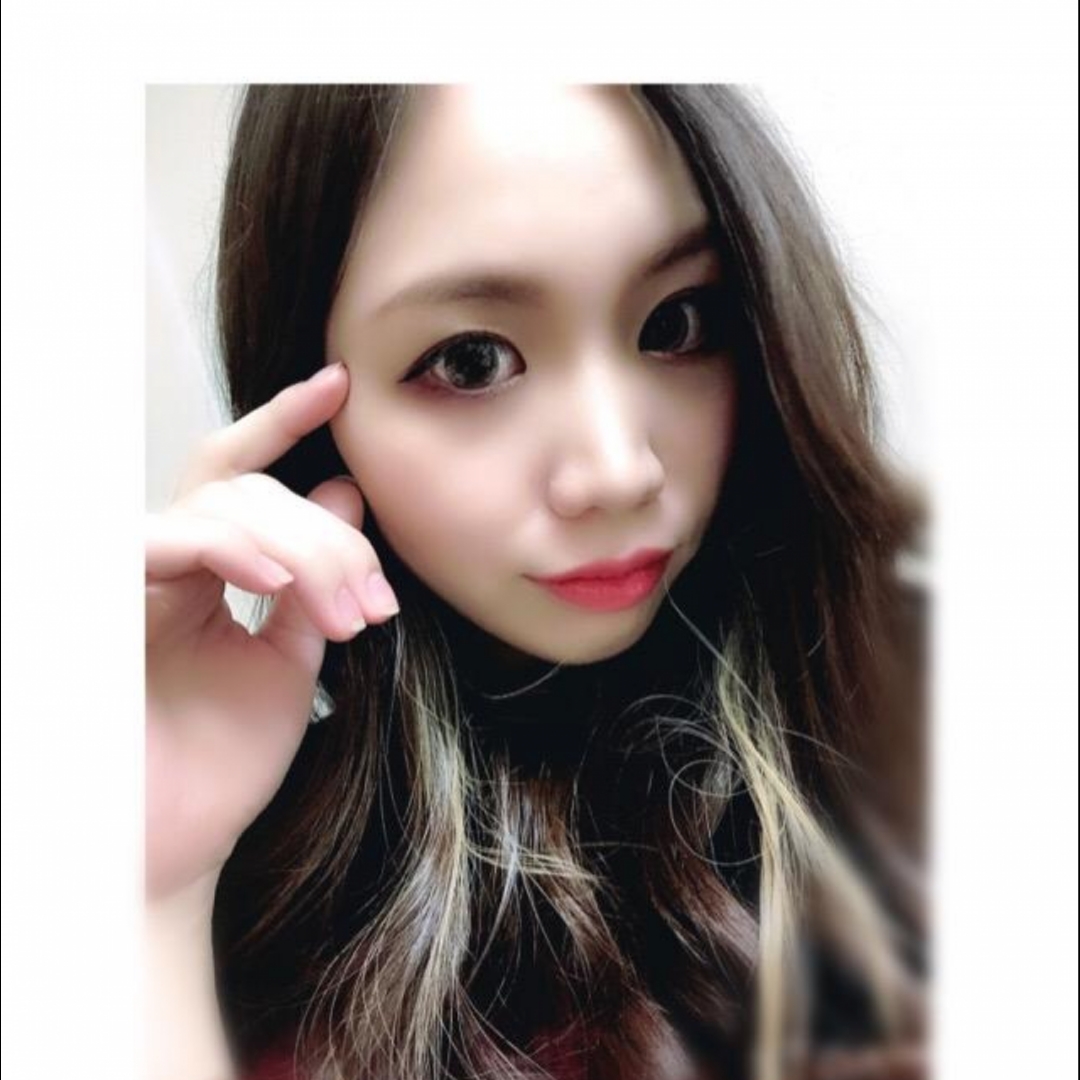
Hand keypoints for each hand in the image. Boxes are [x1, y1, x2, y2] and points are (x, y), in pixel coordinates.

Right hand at [145, 362, 397, 901]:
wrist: (175, 850)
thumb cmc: (222, 766)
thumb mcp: (291, 663)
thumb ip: (313, 582)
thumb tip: (343, 490)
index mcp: (208, 574)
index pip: (238, 475)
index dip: (282, 421)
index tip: (339, 384)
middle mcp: (166, 565)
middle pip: (253, 492)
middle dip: (330, 537)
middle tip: (376, 603)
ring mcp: (134, 582)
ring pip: (223, 505)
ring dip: (304, 549)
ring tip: (348, 613)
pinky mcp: (109, 606)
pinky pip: (169, 539)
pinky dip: (232, 548)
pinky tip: (279, 584)